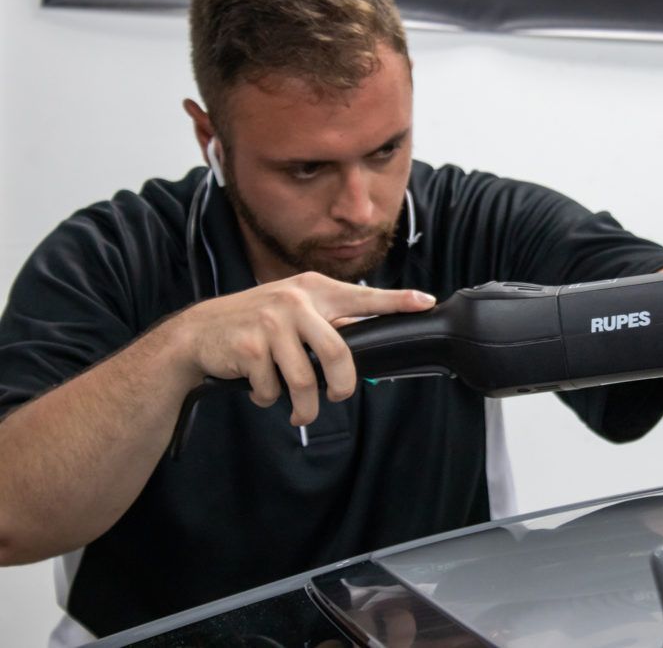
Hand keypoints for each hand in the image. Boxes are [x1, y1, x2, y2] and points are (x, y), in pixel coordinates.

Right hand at [175, 272, 435, 425]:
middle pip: (338, 354)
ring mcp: (271, 323)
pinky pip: (273, 388)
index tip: (425, 302)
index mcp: (313, 290)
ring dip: (303, 407)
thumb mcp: (292, 310)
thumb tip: (363, 344)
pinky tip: (260, 388)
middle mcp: (295, 301)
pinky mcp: (249, 346)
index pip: (363, 296)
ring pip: (305, 380)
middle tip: (337, 398)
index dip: (397, 301)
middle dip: (342, 387)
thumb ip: (325, 322)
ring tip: (298, 411)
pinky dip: (269, 398)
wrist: (198, 332)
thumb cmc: (254, 323)